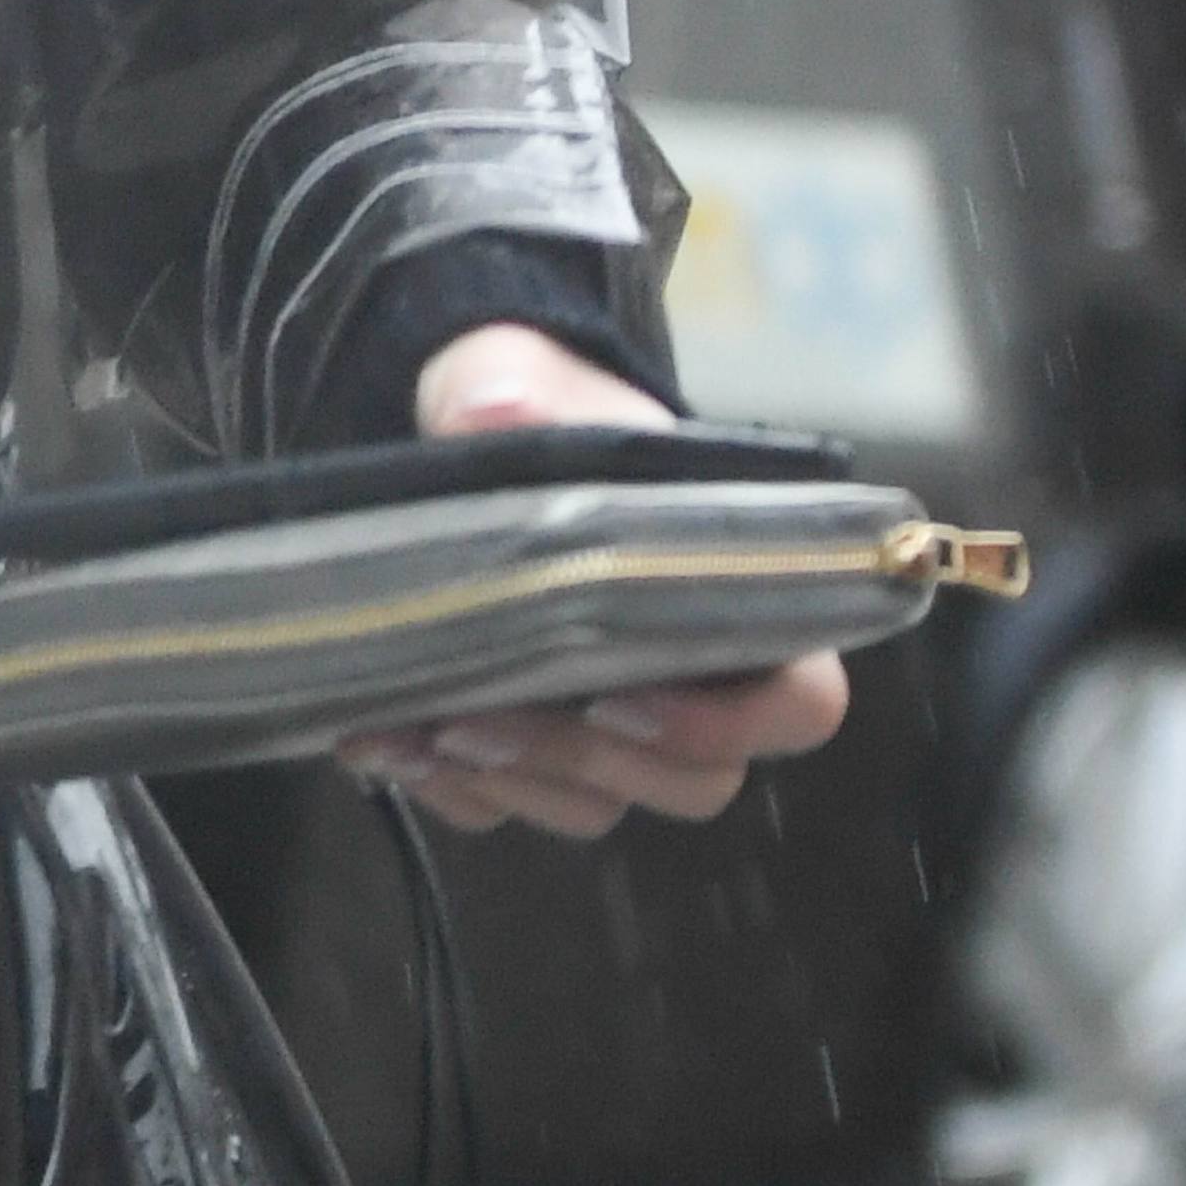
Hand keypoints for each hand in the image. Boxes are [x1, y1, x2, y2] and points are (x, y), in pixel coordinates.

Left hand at [347, 319, 850, 843]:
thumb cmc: (537, 411)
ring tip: (418, 728)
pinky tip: (386, 739)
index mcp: (736, 597)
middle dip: (584, 765)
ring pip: (595, 806)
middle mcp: (693, 678)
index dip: (727, 726)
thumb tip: (493, 407)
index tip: (620, 697)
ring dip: (509, 783)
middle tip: (482, 719)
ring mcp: (613, 728)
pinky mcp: (530, 747)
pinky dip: (450, 788)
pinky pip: (508, 807)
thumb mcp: (521, 379)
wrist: (463, 441)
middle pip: (693, 784)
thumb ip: (518, 390)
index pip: (799, 704)